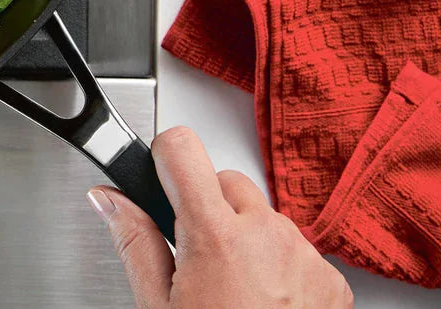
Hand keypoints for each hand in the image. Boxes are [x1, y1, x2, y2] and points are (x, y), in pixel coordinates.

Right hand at [89, 126, 351, 308]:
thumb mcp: (157, 307)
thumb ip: (134, 240)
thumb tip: (108, 199)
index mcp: (215, 235)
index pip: (182, 147)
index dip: (163, 157)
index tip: (158, 174)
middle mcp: (267, 234)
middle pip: (224, 180)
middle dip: (204, 207)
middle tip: (193, 255)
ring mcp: (305, 255)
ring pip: (263, 214)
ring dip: (244, 235)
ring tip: (229, 287)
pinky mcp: (332, 279)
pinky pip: (297, 247)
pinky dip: (278, 264)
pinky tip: (260, 301)